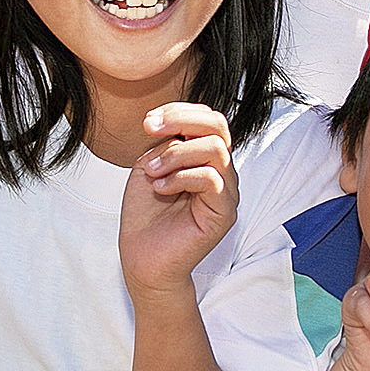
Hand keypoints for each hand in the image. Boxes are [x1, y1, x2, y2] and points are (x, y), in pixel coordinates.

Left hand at [120, 102, 238, 298]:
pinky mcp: (225, 213)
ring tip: (152, 173)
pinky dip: (181, 177)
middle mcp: (221, 172)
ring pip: (215, 149)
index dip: (178, 111)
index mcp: (205, 159)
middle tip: (150, 130)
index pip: (207, 119)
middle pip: (218, 125)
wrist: (143, 259)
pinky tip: (161, 188)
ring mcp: (227, 192)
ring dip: (175, 154)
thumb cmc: (145, 216)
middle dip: (180, 120)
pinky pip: (212, 179)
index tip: (147, 122)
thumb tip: (174, 125)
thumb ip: (166, 143)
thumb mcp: (150, 167)